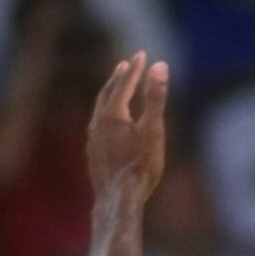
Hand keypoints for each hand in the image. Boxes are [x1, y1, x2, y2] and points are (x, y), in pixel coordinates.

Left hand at [87, 51, 169, 207]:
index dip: (135, 69)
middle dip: (118, 78)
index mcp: (112, 114)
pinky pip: (97, 128)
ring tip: (115, 91)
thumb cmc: (139, 166)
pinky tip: (107, 127)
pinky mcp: (93, 155)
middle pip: (107, 94)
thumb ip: (155, 97)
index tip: (143, 55)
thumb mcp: (153, 129)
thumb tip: (161, 66)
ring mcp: (93, 140)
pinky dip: (104, 117)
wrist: (119, 200)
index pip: (124, 84)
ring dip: (109, 97)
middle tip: (125, 65)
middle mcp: (97, 123)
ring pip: (99, 111)